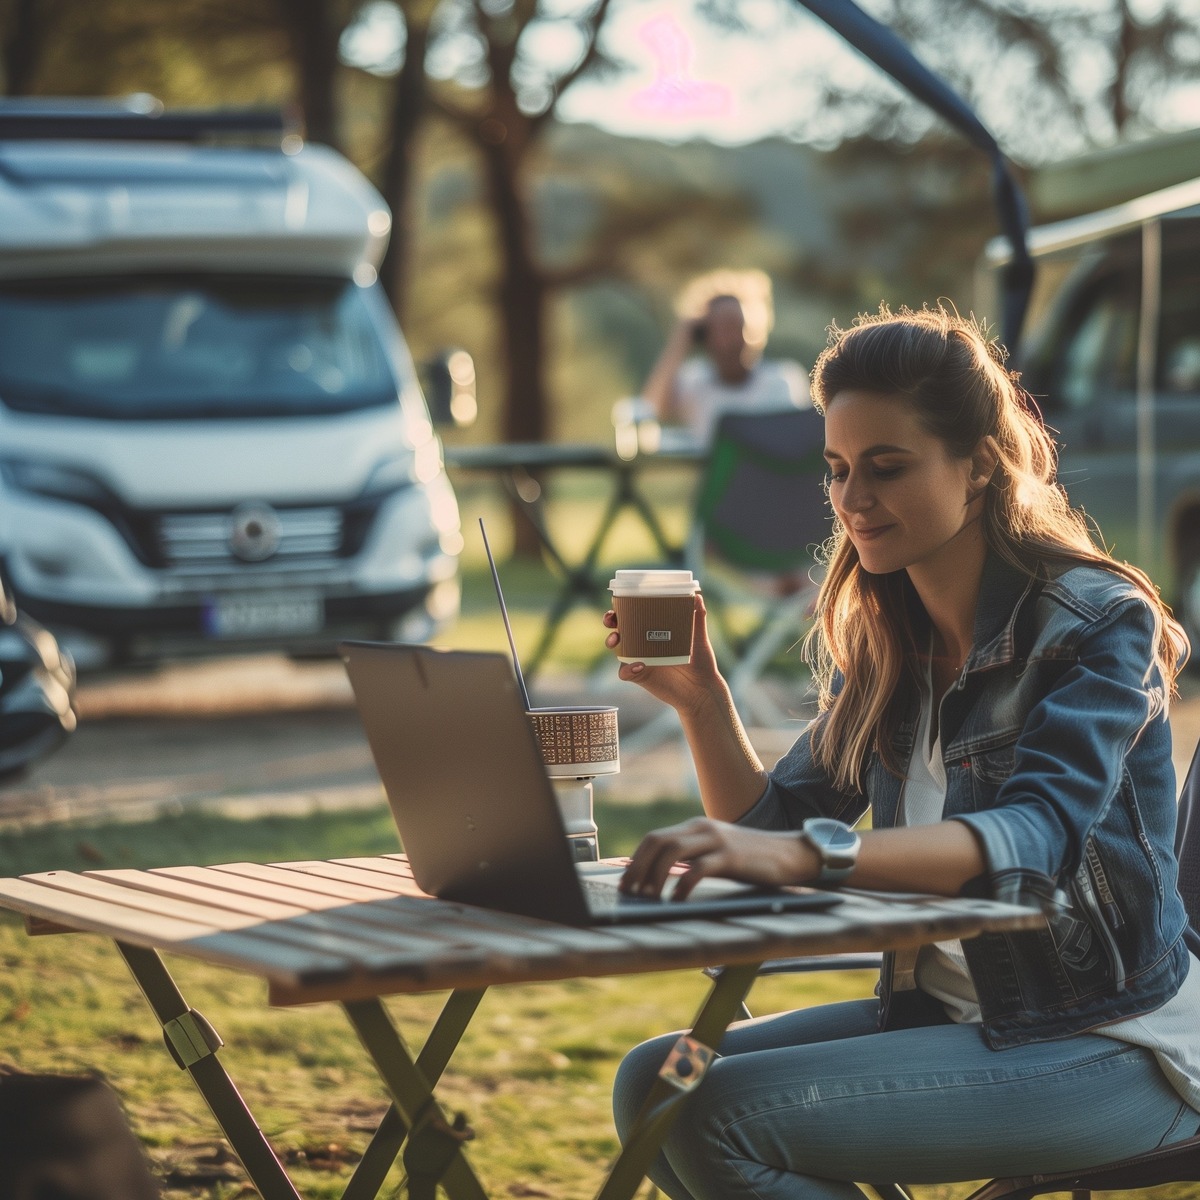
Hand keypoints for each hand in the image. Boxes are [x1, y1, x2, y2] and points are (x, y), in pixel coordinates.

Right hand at [603, 593, 722, 714]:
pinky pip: (624, 672)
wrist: (701, 690)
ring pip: (616, 648)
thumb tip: (698, 596)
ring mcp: (639, 659)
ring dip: (611, 640)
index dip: (623, 607)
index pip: (634, 615)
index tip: (620, 601)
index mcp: (654, 631)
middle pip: (619, 628)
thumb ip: (698, 617)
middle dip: (610, 621)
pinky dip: (627, 668)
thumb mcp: (699, 637)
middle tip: (612, 619)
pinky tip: (639, 665)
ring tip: (616, 639)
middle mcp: (643, 644)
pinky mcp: (639, 676)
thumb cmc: (701, 663)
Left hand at [620, 817, 817, 900]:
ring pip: (671, 851)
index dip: (635, 860)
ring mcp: (716, 840)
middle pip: (656, 842)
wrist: (790, 853)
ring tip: (648, 898)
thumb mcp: (717, 854)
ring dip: (654, 876)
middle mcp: (702, 829)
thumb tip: (661, 877)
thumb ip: (692, 858)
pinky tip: (677, 900)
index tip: (625, 882)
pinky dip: (682, 885)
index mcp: (696, 828)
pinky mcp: (731, 856)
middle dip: (637, 868)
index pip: (654, 838)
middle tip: (629, 892)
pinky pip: (698, 869)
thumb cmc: (752, 859)